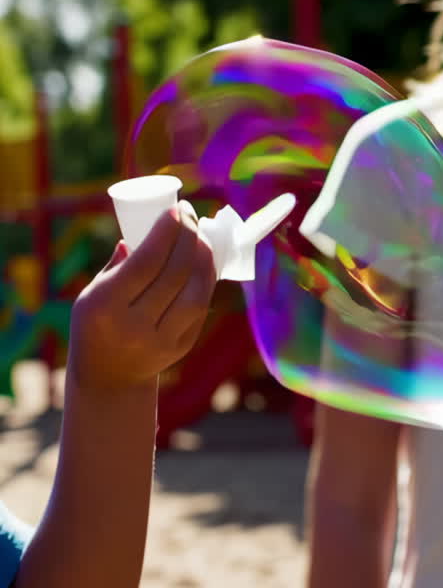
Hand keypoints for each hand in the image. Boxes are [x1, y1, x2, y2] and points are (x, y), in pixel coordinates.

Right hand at [68, 202, 216, 394]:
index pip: (145, 263)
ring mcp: (161, 340)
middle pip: (174, 274)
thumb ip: (117, 265)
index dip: (166, 233)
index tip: (176, 209)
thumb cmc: (96, 323)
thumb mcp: (92, 294)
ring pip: (194, 293)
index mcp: (106, 306)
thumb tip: (139, 233)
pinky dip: (205, 281)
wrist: (108, 377)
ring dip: (203, 259)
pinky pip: (199, 308)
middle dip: (187, 238)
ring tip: (201, 235)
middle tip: (190, 215)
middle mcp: (135, 326)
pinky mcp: (181, 348)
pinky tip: (204, 261)